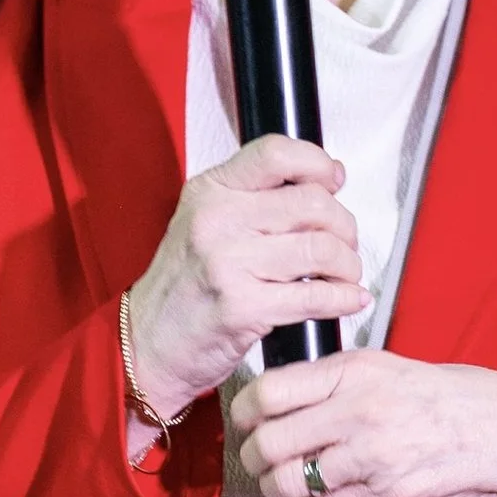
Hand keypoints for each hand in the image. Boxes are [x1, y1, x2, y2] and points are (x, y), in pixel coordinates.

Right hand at [122, 138, 368, 422]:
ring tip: (346, 275)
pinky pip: (315, 296)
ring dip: (347, 265)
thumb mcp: (205, 222)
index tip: (334, 180)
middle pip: (312, 203)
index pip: (275, 153)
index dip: (317, 163)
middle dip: (344, 225)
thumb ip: (255, 197)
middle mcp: (218, 220)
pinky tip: (350, 300)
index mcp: (210, 191)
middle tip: (345, 243)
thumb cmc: (184, 285)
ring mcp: (229, 264)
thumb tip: (327, 177)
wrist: (146, 342)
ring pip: (321, 249)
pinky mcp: (243, 307)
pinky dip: (344, 298)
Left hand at [229, 349, 496, 496]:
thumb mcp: (386, 366)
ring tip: (276, 484)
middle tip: (256, 458)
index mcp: (356, 371)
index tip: (244, 420)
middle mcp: (360, 411)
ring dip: (272, 489)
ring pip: (288, 483)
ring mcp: (373, 458)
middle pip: (269, 443)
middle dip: (253, 457)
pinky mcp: (386, 496)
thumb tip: (278, 397)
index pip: (269, 392)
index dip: (243, 412)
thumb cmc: (447, 395)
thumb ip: (334, 380)